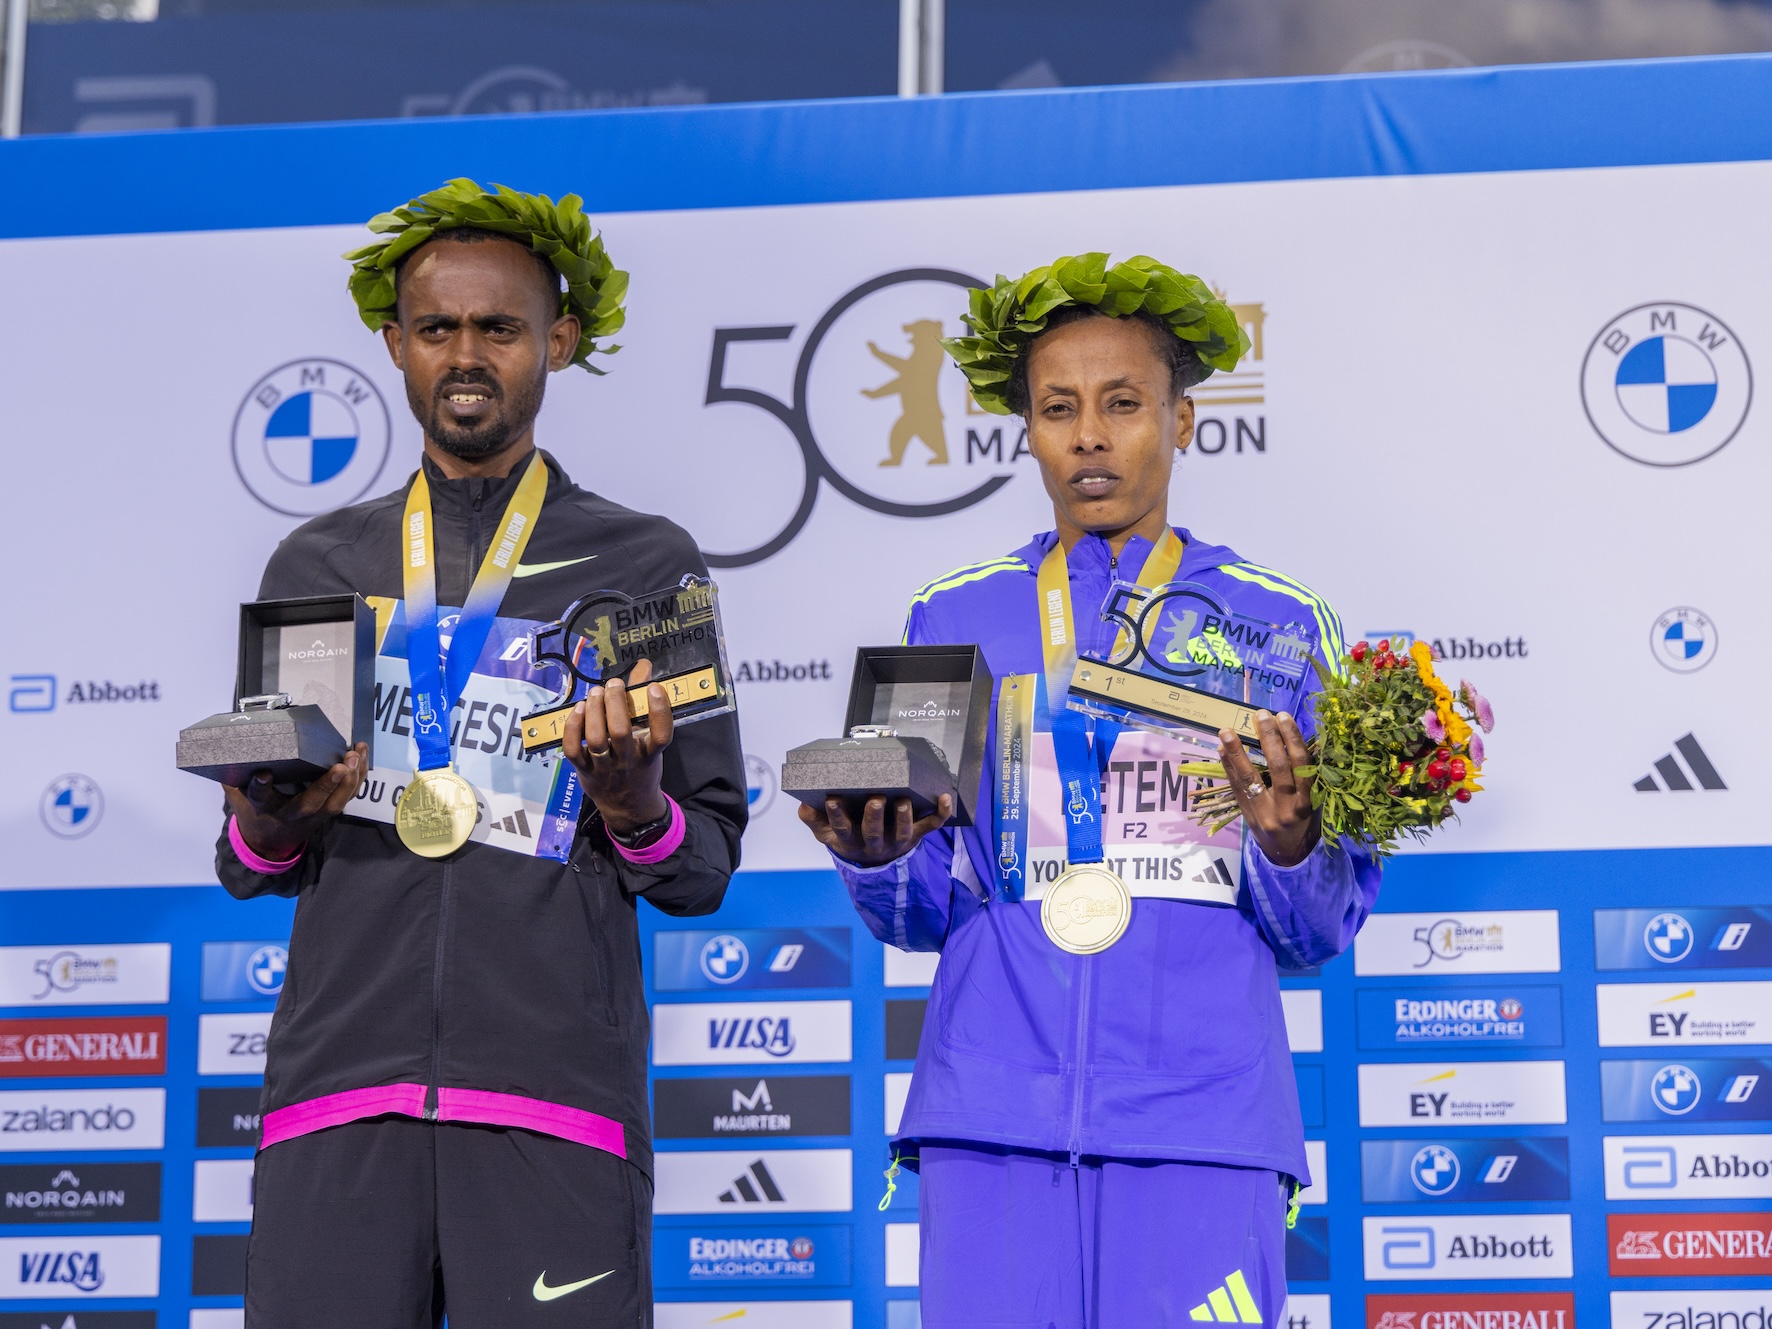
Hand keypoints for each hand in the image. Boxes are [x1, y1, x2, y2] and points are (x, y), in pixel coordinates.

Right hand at [224, 742, 368, 860]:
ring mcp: (313, 816)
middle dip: (326, 785)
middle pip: (310, 804)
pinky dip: (358, 776)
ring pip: (336, 802)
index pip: (259, 798)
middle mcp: (291, 815)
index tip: (262, 774)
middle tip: (340, 766)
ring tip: (356, 753)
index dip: (260, 787)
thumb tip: (230, 744)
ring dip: (350, 779)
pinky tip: (362, 755)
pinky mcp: (328, 812)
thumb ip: (233, 776)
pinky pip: (348, 796)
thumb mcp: (237, 797)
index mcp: (264, 810)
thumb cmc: (253, 813)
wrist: (268, 844)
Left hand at [565, 657, 672, 835]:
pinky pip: (574, 749)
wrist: (629, 807)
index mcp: (650, 754)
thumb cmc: (641, 767)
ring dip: (594, 711)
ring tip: (596, 691)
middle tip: (614, 684)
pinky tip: (578, 709)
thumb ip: (644, 703)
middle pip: (621, 732)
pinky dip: (573, 727)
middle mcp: (628, 762)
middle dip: (615, 703)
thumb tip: (644, 666)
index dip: (659, 711)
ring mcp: (604, 768)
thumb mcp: (649, 740)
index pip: (661, 735)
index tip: (654, 688)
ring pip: (596, 738)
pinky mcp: (583, 770)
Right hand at [799, 793, 952, 867]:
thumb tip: (803, 805)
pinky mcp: (917, 835)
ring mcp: (898, 840)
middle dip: (875, 817)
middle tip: (876, 799)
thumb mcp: (826, 834)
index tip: (832, 799)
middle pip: (874, 834)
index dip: (837, 817)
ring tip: (903, 801)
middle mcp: (876, 844)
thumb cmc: (850, 837)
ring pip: (904, 832)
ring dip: (905, 817)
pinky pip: (932, 826)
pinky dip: (941, 813)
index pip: (842, 831)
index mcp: (851, 841)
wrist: (876, 861)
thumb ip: (814, 820)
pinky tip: (946, 797)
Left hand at [1217, 711, 1319, 867]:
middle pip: (1278, 768)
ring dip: (1237, 752)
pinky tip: (1221, 749)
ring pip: (1250, 779)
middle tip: (1261, 715)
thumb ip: (1305, 777)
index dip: (1293, 739)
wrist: (1289, 855)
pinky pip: (1236, 788)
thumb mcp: (1313, 802)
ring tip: (1227, 730)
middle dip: (1269, 738)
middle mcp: (1287, 808)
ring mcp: (1265, 814)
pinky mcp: (1247, 816)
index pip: (1302, 765)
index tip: (1284, 717)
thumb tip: (1289, 737)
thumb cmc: (1304, 822)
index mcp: (1308, 801)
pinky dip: (1228, 767)